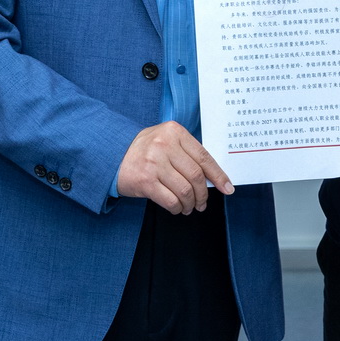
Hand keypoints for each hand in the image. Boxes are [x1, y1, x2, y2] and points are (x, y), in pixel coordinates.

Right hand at [116, 121, 233, 214]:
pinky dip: (177, 208)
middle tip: (202, 203)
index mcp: (174, 131)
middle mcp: (164, 145)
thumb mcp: (165, 140)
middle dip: (203, 194)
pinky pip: (170, 200)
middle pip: (196, 175)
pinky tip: (177, 208)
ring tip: (189, 207)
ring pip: (185, 190)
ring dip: (190, 203)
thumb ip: (186, 152)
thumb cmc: (144, 150)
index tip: (228, 188)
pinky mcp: (145, 181)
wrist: (111, 155)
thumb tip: (212, 177)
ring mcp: (154, 163)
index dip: (218, 175)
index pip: (204, 156)